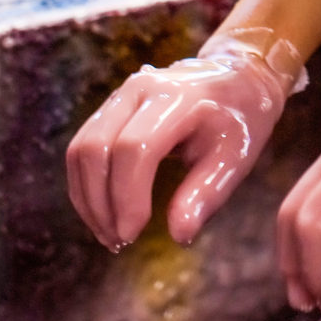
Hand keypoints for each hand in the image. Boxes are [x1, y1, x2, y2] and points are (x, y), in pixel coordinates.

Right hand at [66, 29, 304, 250]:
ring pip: (80, 149)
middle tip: (118, 243)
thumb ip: (206, 194)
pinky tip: (104, 215)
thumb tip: (178, 235)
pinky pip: (82, 148)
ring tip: (109, 235)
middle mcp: (139, 89)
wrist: (237, 77)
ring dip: (87, 199)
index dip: (127, 197)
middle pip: (96, 148)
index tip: (132, 236)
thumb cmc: (240, 120)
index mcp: (177, 98)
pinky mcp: (110, 108)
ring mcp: (120, 95)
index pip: (135, 148)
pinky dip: (86, 186)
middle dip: (100, 203)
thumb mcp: (236, 157)